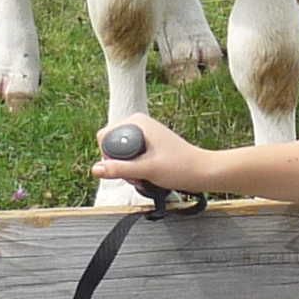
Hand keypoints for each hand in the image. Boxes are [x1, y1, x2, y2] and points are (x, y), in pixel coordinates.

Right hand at [93, 114, 216, 192]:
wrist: (202, 172)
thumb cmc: (181, 167)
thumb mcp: (147, 169)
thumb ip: (120, 169)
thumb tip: (96, 169)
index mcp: (137, 122)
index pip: (104, 136)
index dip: (108, 155)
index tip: (124, 167)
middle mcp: (138, 124)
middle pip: (110, 146)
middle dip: (118, 164)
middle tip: (136, 175)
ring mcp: (143, 135)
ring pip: (120, 155)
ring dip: (127, 170)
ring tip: (144, 177)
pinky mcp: (148, 146)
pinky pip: (130, 158)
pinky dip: (134, 170)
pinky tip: (147, 176)